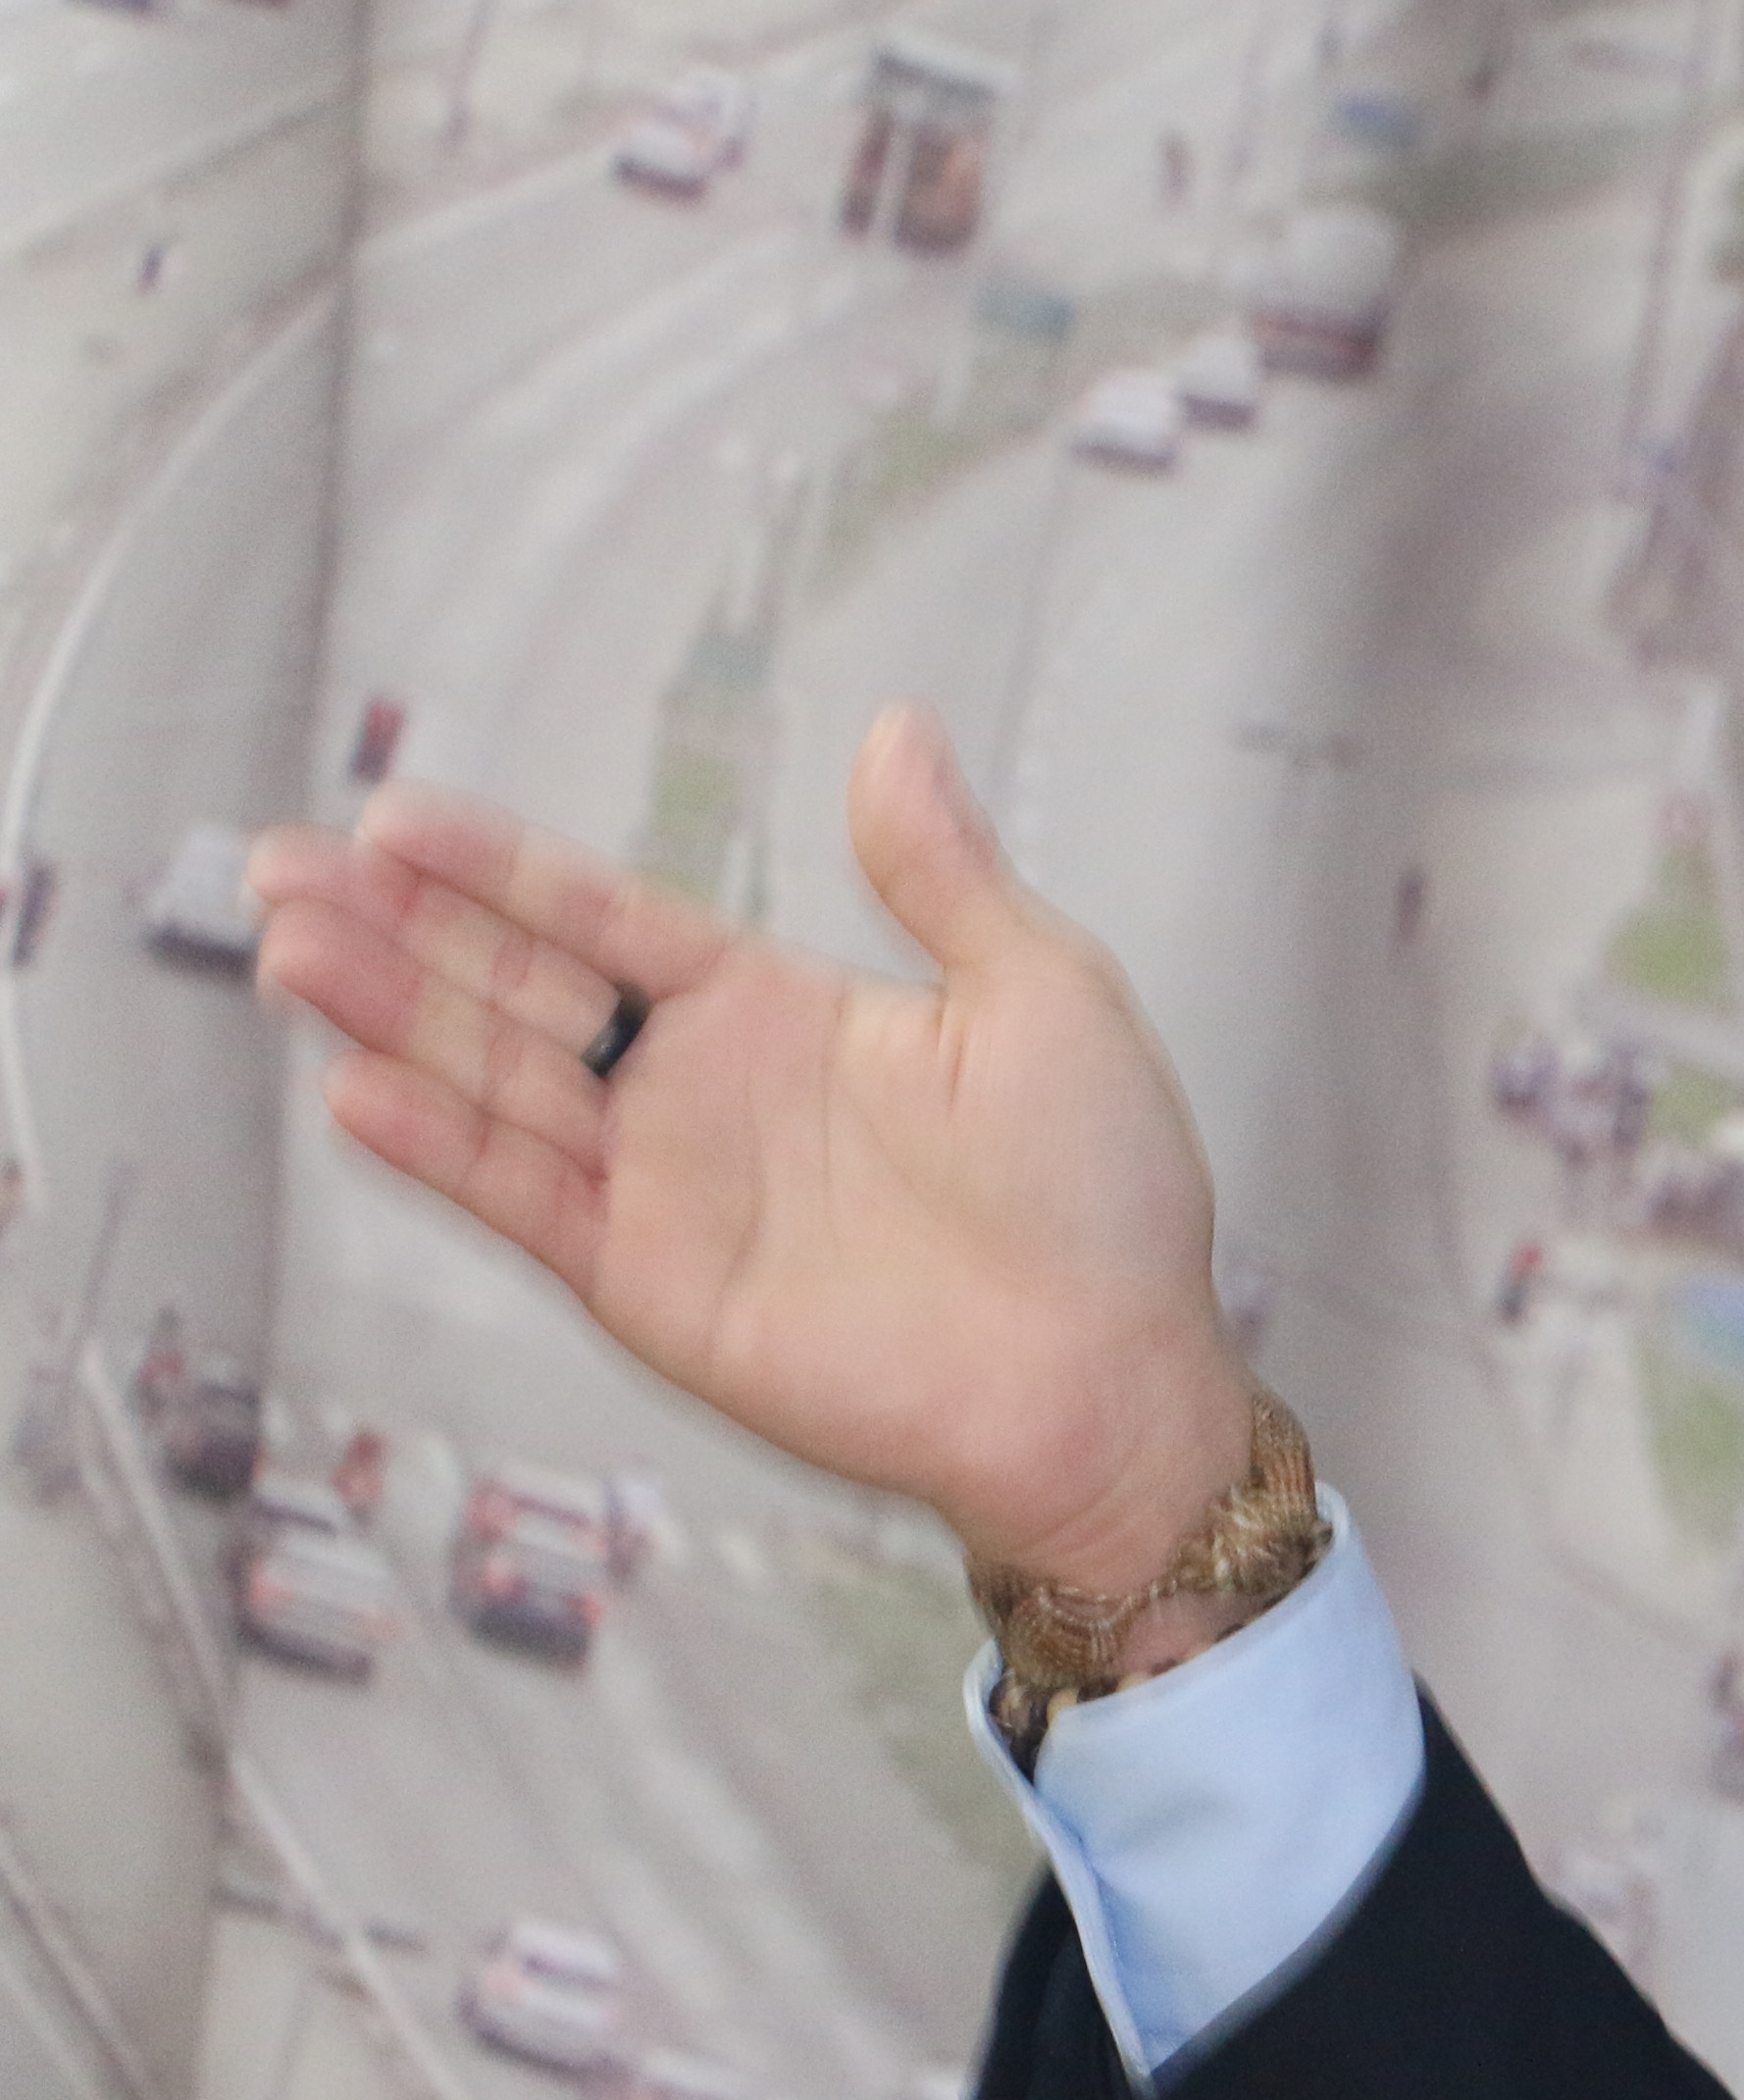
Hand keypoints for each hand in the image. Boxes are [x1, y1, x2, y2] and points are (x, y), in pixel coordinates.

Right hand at [248, 704, 1254, 1597]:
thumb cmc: (1101, 1191)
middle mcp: (702, 1092)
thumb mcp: (1040, 990)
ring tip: (288, 946)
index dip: (503, 871)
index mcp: (780, 1010)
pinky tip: (357, 1087)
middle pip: (519, 991)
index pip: (607, 920)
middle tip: (281, 863)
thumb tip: (897, 727)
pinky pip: (531, 1203)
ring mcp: (667, 1189)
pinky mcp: (653, 1285)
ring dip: (390, 1019)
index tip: (396, 814)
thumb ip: (940, 869)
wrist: (1107, 1372)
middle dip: (399, 930)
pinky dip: (445, 1150)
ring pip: (498, 1083)